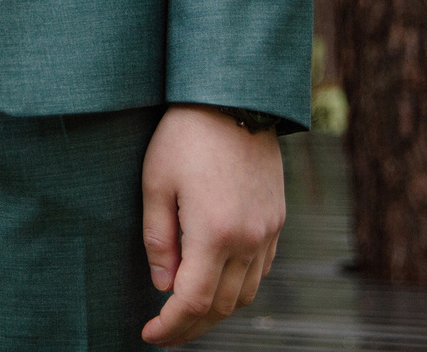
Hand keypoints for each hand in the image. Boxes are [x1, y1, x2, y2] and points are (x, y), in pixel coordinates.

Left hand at [140, 105, 284, 344]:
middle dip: (192, 326)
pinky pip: (259, 270)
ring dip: (216, 310)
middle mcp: (248, 239)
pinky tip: (214, 281)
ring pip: (245, 292)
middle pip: (222, 306)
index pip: (193, 301)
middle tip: (164, 332)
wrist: (235, 98)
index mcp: (214, 232)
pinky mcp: (277, 219)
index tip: (150, 335)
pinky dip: (237, 286)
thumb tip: (163, 284)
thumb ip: (158, 239)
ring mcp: (268, 231)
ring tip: (186, 313)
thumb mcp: (155, 183)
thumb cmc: (185, 135)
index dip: (171, 325)